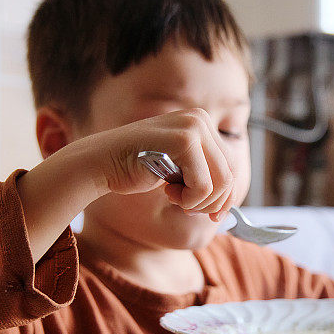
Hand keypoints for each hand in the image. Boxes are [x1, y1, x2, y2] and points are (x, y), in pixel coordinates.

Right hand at [92, 108, 236, 220]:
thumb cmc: (137, 169)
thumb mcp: (178, 171)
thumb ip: (204, 178)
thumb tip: (230, 207)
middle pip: (230, 174)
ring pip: (221, 182)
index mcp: (201, 123)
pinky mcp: (184, 140)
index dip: (226, 196)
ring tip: (175, 196)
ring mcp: (193, 127)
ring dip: (199, 202)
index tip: (212, 214)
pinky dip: (189, 199)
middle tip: (186, 206)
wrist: (102, 163)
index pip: (231, 166)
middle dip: (212, 201)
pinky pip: (204, 186)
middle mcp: (200, 119)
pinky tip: (167, 191)